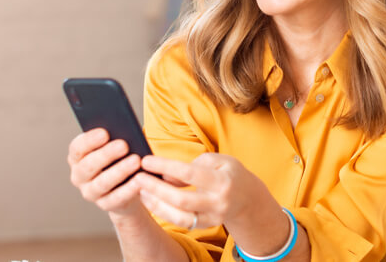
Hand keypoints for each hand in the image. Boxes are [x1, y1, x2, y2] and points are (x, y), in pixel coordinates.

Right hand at [67, 128, 145, 217]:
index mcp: (77, 157)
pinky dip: (128, 189)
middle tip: (123, 145)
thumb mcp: (113, 147)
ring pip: (102, 182)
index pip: (77, 148)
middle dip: (106, 154)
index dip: (89, 140)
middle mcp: (79, 176)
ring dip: (119, 171)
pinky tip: (139, 180)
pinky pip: (116, 197)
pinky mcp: (105, 204)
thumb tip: (124, 129)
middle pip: (88, 166)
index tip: (104, 132)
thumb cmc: (118, 159)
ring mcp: (91, 192)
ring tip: (136, 160)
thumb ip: (114, 138)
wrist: (125, 188)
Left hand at [134, 153, 276, 230]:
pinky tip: (151, 201)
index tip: (146, 160)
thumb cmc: (229, 173)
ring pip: (179, 217)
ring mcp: (212, 218)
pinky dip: (164, 212)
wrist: (248, 199)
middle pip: (181, 200)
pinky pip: (182, 222)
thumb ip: (192, 165)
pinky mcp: (206, 226)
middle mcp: (217, 202)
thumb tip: (165, 175)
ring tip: (140, 191)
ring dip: (156, 205)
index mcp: (221, 181)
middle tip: (137, 177)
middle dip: (155, 188)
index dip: (165, 167)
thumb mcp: (217, 160)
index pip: (189, 173)